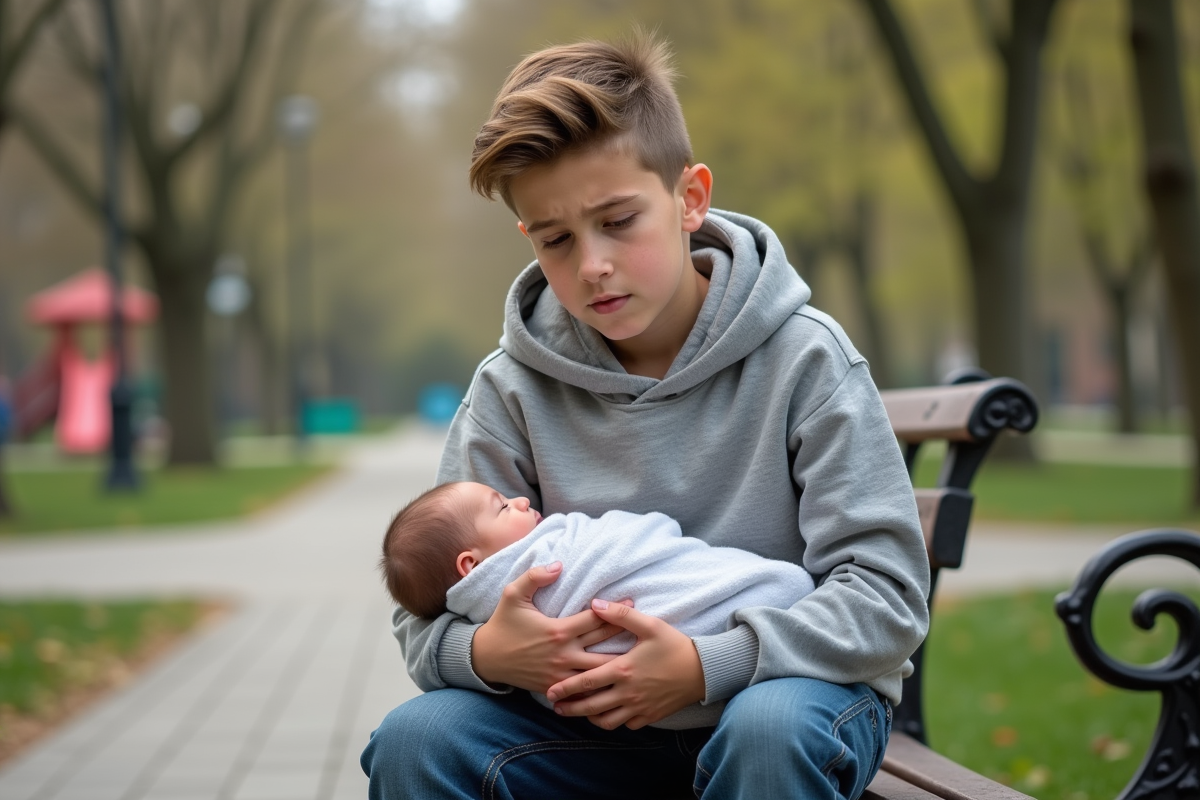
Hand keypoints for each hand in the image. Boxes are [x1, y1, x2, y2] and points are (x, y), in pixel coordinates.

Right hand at [471, 563, 627, 691]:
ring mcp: (561, 674)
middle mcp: (563, 653)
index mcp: (558, 630)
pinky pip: (584, 689)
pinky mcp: (556, 687)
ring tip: (639, 657)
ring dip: (619, 664)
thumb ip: (535, 577)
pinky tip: (618, 682)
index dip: (615, 609)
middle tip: (644, 629)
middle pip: (603, 645)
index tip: (632, 601)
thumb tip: (559, 564)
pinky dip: (601, 686)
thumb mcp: (512, 594)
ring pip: (598, 671)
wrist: (486, 659)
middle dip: (625, 636)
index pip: (595, 619)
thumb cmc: (502, 624)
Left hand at [545, 599, 706, 730]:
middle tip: (555, 706)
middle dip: (570, 708)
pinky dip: (613, 722)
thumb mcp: (649, 624)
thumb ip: (620, 615)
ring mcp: (639, 707)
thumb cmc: (674, 645)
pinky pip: (626, 725)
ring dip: (589, 718)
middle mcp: (628, 692)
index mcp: (623, 669)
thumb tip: (594, 604)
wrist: (703, 670)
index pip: (587, 682)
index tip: (550, 690)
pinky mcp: (650, 716)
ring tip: (578, 713)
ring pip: (606, 721)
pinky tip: (607, 715)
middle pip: (591, 706)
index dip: (566, 688)